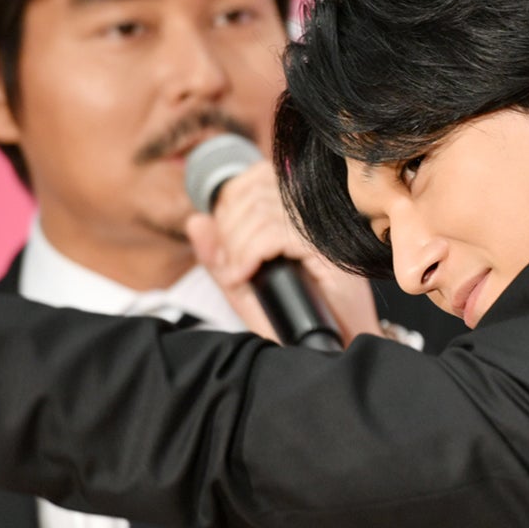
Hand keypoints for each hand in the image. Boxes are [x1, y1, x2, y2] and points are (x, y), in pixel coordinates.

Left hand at [186, 161, 381, 344]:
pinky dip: (250, 254)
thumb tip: (196, 220)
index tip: (225, 243)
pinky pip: (275, 235)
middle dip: (227, 229)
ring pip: (261, 212)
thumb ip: (219, 255)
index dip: (229, 201)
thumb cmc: (294, 321)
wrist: (333, 351)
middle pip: (254, 192)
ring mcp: (322, 232)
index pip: (257, 176)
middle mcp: (312, 216)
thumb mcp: (246, 287)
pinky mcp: (329, 253)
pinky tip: (245, 276)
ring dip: (236, 246)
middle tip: (229, 265)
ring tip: (238, 275)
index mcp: (298, 213)